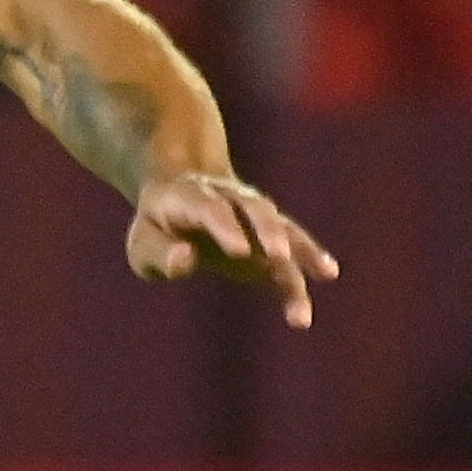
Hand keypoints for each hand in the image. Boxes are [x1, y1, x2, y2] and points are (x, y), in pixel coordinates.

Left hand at [128, 170, 339, 327]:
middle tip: (278, 256)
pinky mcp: (269, 242)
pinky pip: (290, 255)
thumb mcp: (142, 243)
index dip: (226, 228)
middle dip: (269, 232)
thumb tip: (185, 260)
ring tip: (326, 273)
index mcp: (192, 197)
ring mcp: (255, 218)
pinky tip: (329, 274)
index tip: (239, 253)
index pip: (212, 209)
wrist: (184, 196)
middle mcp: (232, 201)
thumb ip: (159, 253)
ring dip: (303, 252)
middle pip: (255, 211)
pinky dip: (307, 265)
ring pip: (283, 230)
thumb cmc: (157, 226)